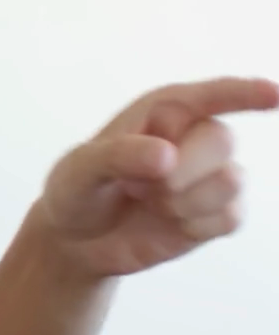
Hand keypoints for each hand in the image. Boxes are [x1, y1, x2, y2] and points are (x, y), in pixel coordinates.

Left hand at [36, 76, 278, 278]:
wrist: (76, 241)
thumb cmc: (76, 190)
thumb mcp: (78, 170)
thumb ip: (117, 156)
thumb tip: (168, 156)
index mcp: (163, 110)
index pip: (212, 95)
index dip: (244, 93)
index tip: (272, 95)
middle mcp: (193, 136)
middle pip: (222, 140)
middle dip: (180, 171)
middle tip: (136, 187)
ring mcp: (209, 175)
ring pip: (232, 181)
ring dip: (184, 201)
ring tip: (147, 202)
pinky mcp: (217, 212)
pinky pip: (230, 217)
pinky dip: (194, 226)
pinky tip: (166, 224)